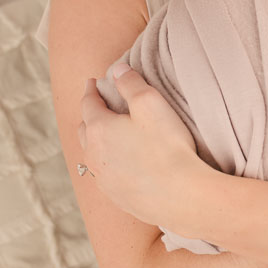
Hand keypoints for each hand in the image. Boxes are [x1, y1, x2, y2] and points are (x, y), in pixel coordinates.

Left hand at [78, 64, 205, 225]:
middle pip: (85, 129)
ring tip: (108, 134)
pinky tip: (121, 163)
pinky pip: (105, 174)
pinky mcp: (117, 197)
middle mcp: (94, 155)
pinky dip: (109, 162)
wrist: (181, 196)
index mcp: (99, 129)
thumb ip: (131, 83)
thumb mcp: (151, 104)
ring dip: (97, 140)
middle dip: (90, 115)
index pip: (88, 103)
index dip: (91, 90)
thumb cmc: (167, 146)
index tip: (92, 82)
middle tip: (99, 105)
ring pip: (92, 154)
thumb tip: (116, 69)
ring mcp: (104, 179)